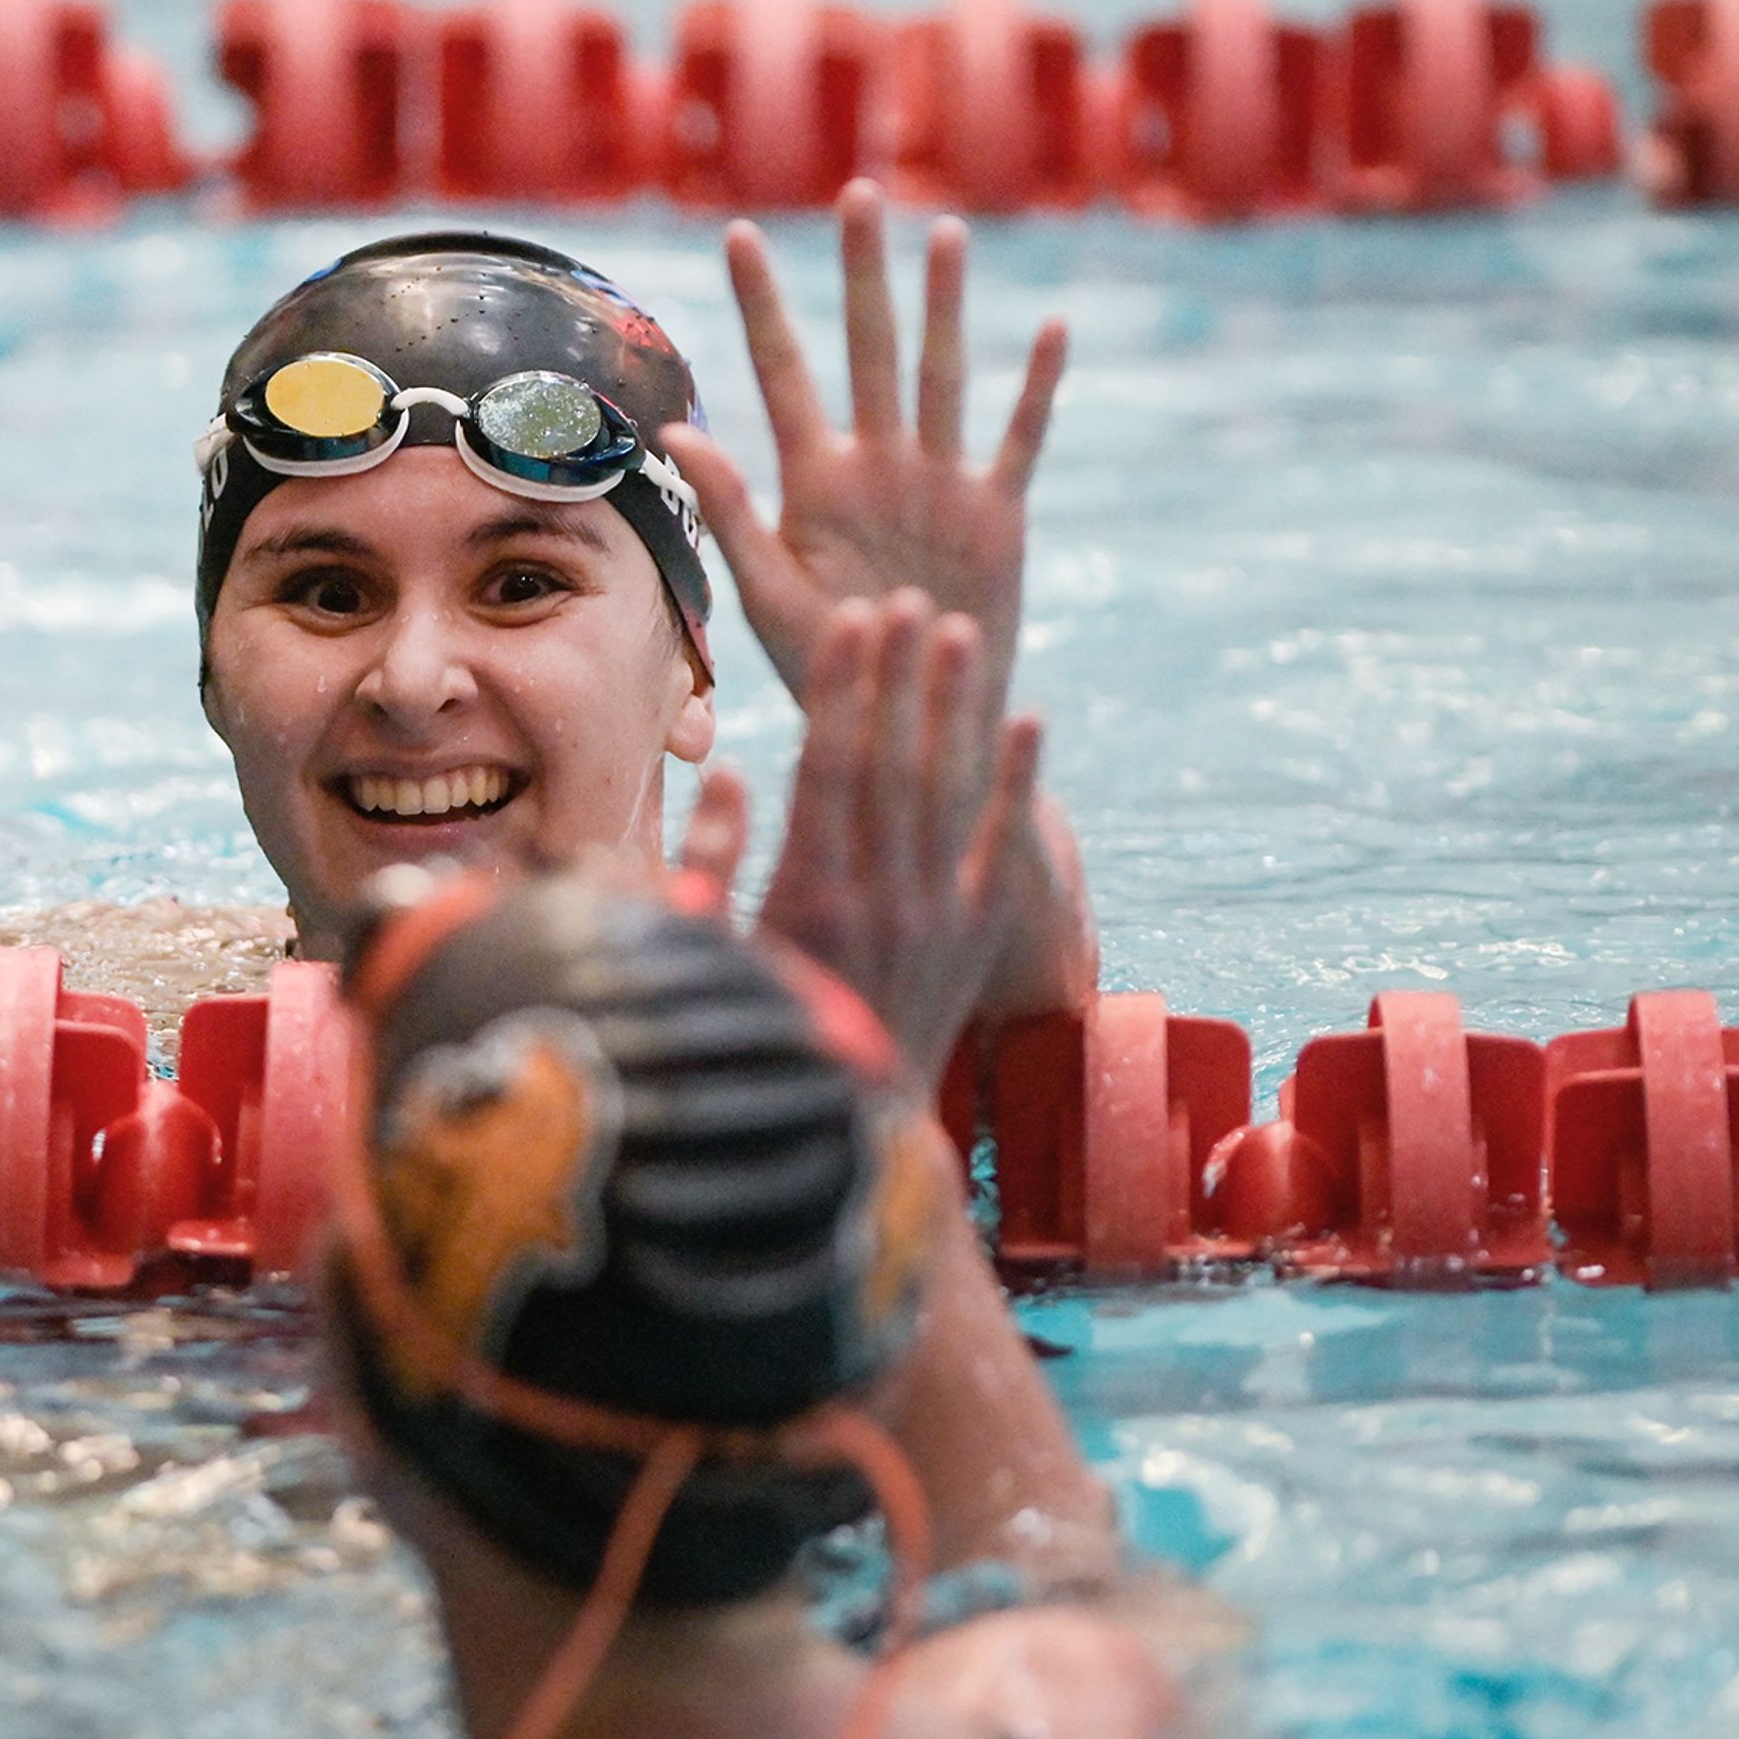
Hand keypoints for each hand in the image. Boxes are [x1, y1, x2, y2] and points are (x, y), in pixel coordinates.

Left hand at [657, 179, 1063, 709]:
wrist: (905, 723)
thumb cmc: (827, 670)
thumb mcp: (767, 594)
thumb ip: (730, 511)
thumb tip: (676, 432)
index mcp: (814, 480)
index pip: (781, 370)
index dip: (761, 303)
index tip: (738, 232)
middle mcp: (877, 464)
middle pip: (868, 349)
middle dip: (863, 273)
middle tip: (860, 191)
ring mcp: (938, 484)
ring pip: (943, 375)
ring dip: (945, 307)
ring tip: (947, 235)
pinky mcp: (995, 516)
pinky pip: (1017, 440)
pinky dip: (1036, 389)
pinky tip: (1051, 331)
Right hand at [679, 592, 1046, 1093]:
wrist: (845, 1140)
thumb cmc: (752, 1044)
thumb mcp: (710, 960)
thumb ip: (713, 866)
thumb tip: (725, 772)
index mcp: (808, 898)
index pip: (831, 768)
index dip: (844, 689)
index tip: (852, 620)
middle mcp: (880, 899)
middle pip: (894, 764)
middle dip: (899, 676)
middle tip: (908, 597)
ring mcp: (936, 918)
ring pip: (948, 793)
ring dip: (953, 707)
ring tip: (960, 633)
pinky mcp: (975, 940)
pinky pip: (1004, 850)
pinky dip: (1018, 784)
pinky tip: (1029, 722)